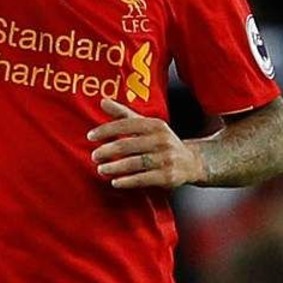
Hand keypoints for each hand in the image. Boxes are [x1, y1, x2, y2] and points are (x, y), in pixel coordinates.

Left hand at [87, 98, 204, 188]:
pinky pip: (145, 179)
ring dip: (116, 167)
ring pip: (136, 163)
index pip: (126, 124)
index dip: (107, 130)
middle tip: (94, 155)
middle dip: (108, 151)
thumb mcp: (146, 125)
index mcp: (155, 125)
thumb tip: (103, 101)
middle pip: (129, 145)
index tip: (90, 136)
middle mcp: (162, 140)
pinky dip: (129, 181)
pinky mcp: (169, 176)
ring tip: (101, 169)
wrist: (191, 162)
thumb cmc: (161, 142)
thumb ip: (124, 114)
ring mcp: (166, 159)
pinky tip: (116, 182)